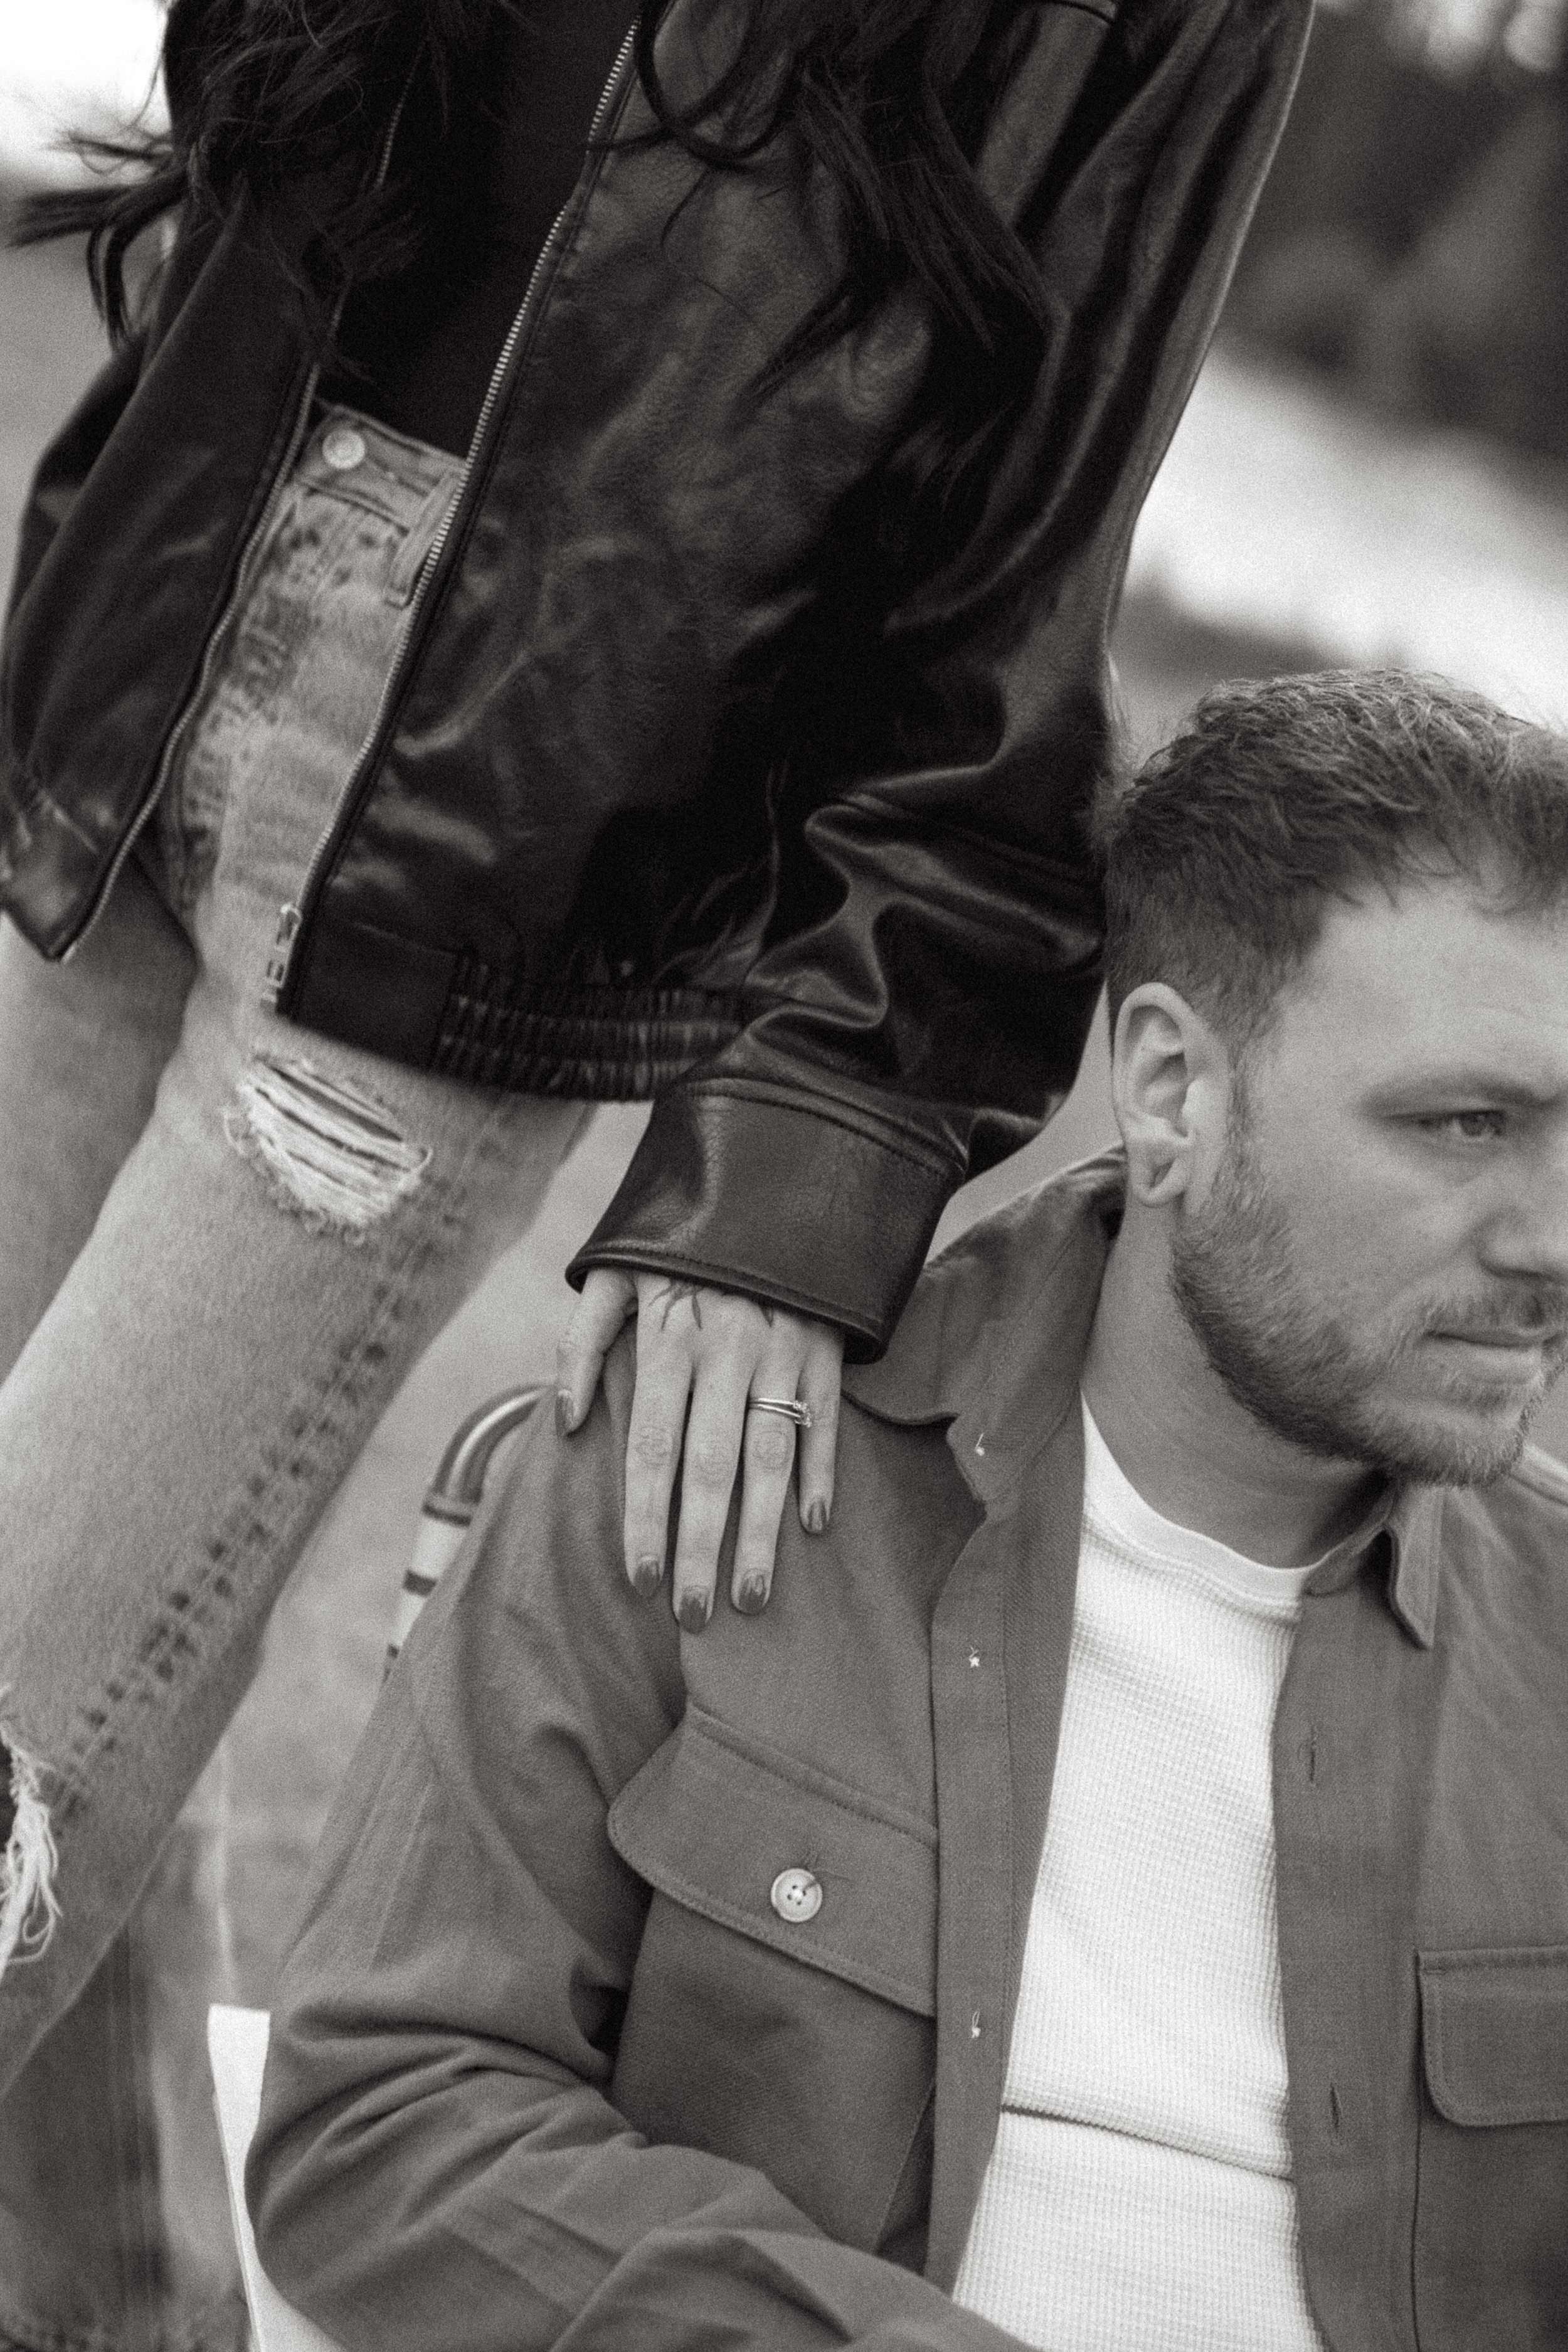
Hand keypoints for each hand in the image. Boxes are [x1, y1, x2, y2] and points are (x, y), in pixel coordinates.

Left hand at [557, 1269, 843, 1627]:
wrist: (773, 1166)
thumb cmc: (679, 1235)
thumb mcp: (612, 1270)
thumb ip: (580, 1343)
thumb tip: (562, 1422)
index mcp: (669, 1335)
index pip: (650, 1446)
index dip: (644, 1517)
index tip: (641, 1580)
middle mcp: (726, 1349)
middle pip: (710, 1467)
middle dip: (702, 1546)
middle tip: (696, 1615)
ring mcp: (783, 1350)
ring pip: (771, 1457)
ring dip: (761, 1532)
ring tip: (752, 1597)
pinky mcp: (827, 1347)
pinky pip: (825, 1421)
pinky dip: (822, 1474)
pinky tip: (814, 1528)